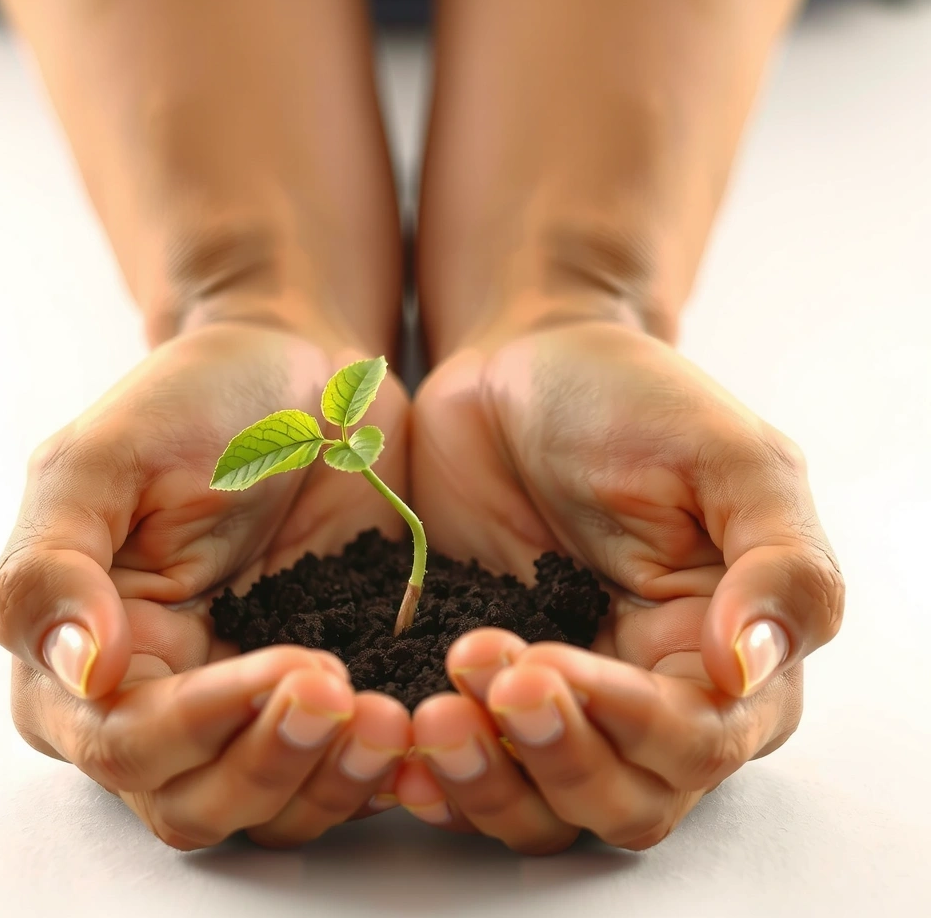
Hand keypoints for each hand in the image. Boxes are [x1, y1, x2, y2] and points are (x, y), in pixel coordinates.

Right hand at [0, 321, 411, 848]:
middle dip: (273, 761)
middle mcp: (165, 695)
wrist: (301, 373)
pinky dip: (383, 768)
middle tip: (344, 693)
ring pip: (272, 806)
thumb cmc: (193, 400)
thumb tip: (80, 671)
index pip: (127, 741)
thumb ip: (55, 565)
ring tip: (394, 721)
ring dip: (333, 781)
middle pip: (197, 799)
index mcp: (89, 654)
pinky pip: (345, 765)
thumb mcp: (103, 458)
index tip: (291, 662)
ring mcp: (251, 697)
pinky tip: (422, 731)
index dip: (202, 723)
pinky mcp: (329, 683)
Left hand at [402, 320, 843, 851]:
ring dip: (483, 781)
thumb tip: (748, 669)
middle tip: (482, 675)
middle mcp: (642, 691)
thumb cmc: (632, 399)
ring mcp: (555, 693)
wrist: (522, 365)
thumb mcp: (729, 457)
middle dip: (549, 758)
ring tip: (428, 716)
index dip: (623, 724)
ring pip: (538, 805)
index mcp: (720, 651)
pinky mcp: (477, 680)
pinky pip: (461, 763)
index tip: (546, 661)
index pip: (693, 742)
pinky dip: (429, 774)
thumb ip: (778, 563)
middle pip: (618, 800)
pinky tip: (391, 750)